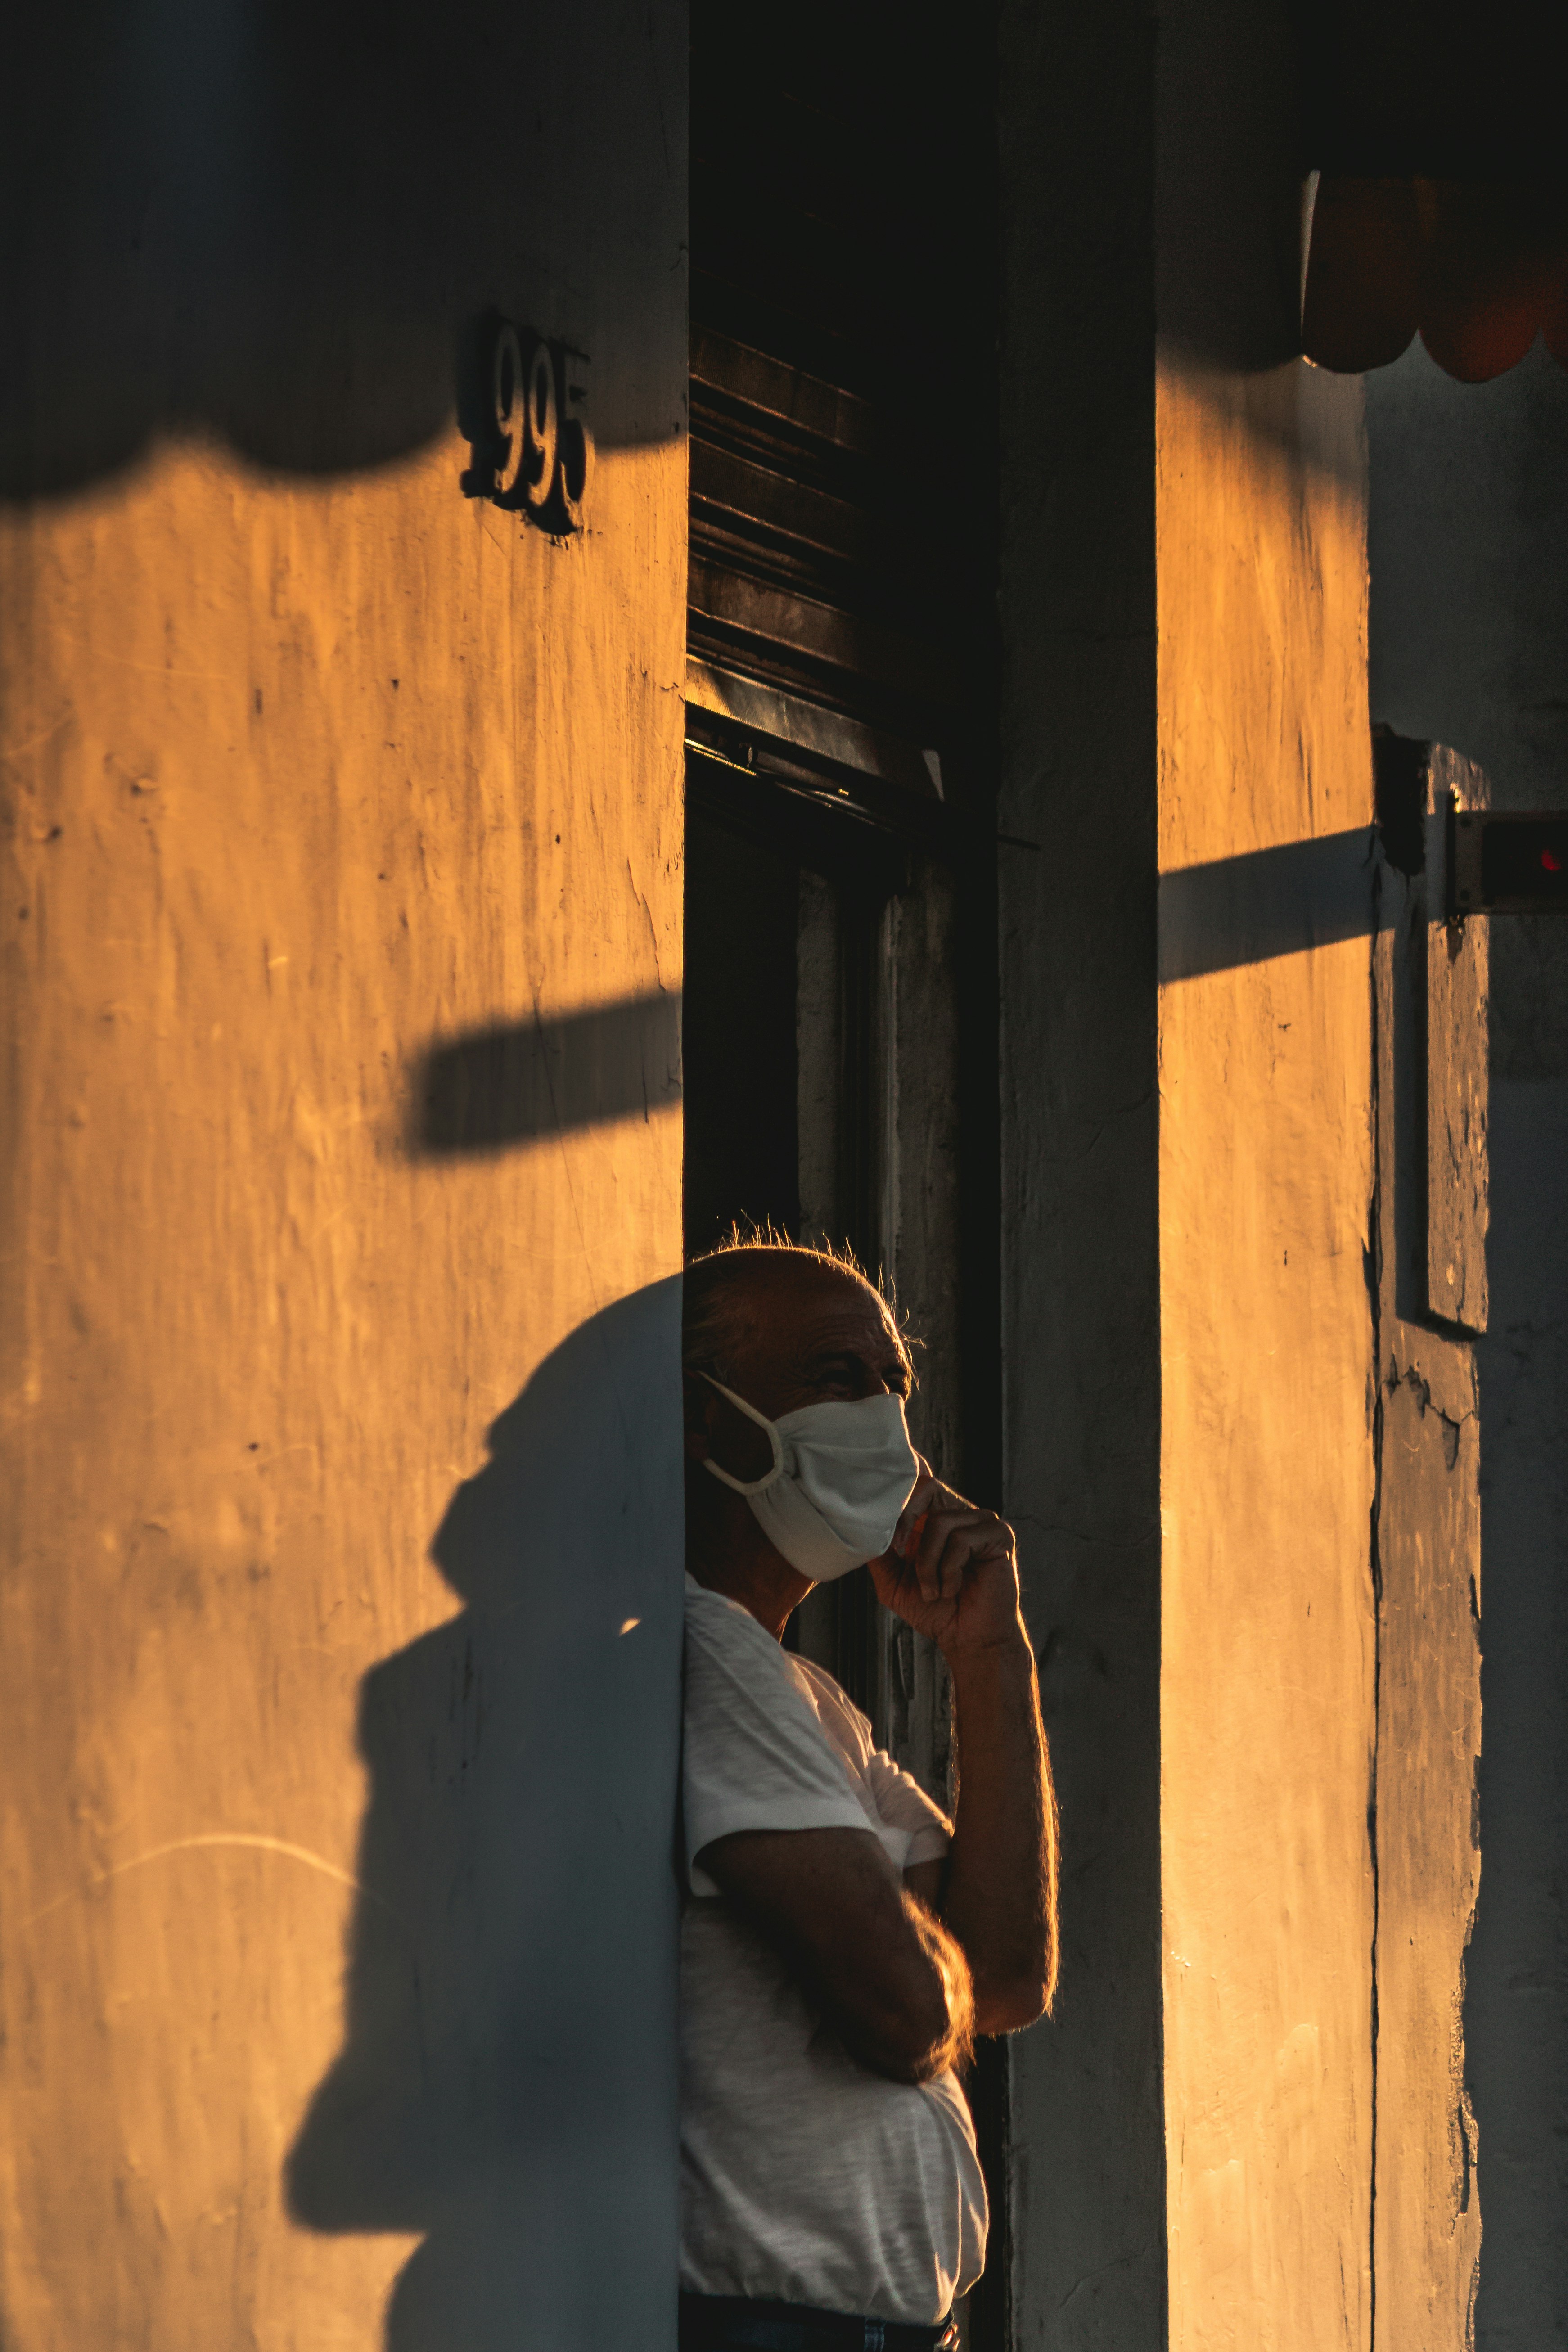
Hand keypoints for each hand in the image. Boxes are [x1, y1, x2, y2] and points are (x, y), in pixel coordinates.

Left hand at [867, 1460, 1024, 1657]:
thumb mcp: (893, 1581)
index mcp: (936, 1518)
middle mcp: (960, 1513)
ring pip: (939, 1521)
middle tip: (901, 1553)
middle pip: (928, 1487)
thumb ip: (878, 1552)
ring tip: (933, 1590)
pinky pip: (962, 1539)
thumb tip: (859, 1526)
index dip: (897, 1497)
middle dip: (905, 1521)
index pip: (917, 1482)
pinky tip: (953, 1588)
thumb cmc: (934, 1611)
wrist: (966, 1640)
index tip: (888, 1538)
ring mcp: (982, 1522)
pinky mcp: (1000, 1535)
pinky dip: (949, 1569)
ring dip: (928, 1563)